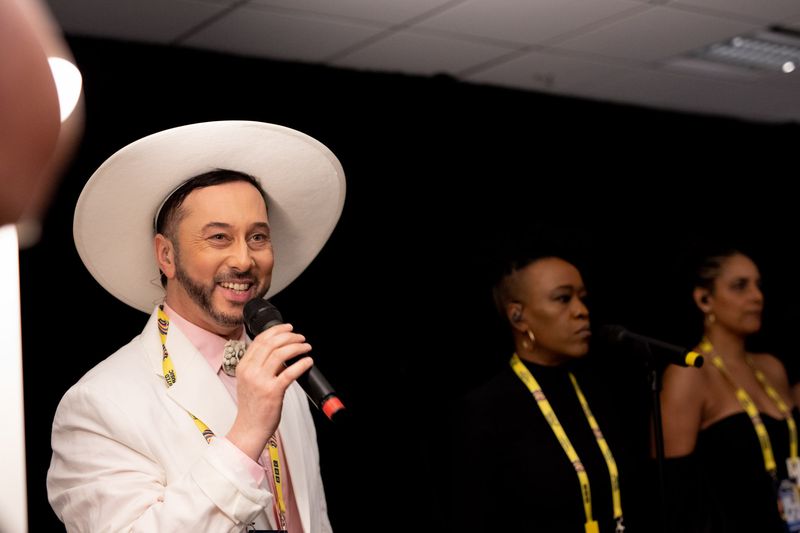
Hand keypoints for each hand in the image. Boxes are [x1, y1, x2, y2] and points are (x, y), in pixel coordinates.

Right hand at [226, 323, 312, 460]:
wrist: (249, 428)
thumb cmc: (252, 406)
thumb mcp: (249, 381)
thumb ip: (259, 366)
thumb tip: (281, 352)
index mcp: (244, 366)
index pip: (260, 340)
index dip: (276, 330)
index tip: (288, 328)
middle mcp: (250, 371)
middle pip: (271, 343)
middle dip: (289, 336)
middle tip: (300, 337)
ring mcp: (260, 381)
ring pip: (281, 354)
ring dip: (297, 347)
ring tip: (306, 347)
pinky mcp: (272, 392)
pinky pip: (290, 372)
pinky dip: (301, 363)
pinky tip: (308, 361)